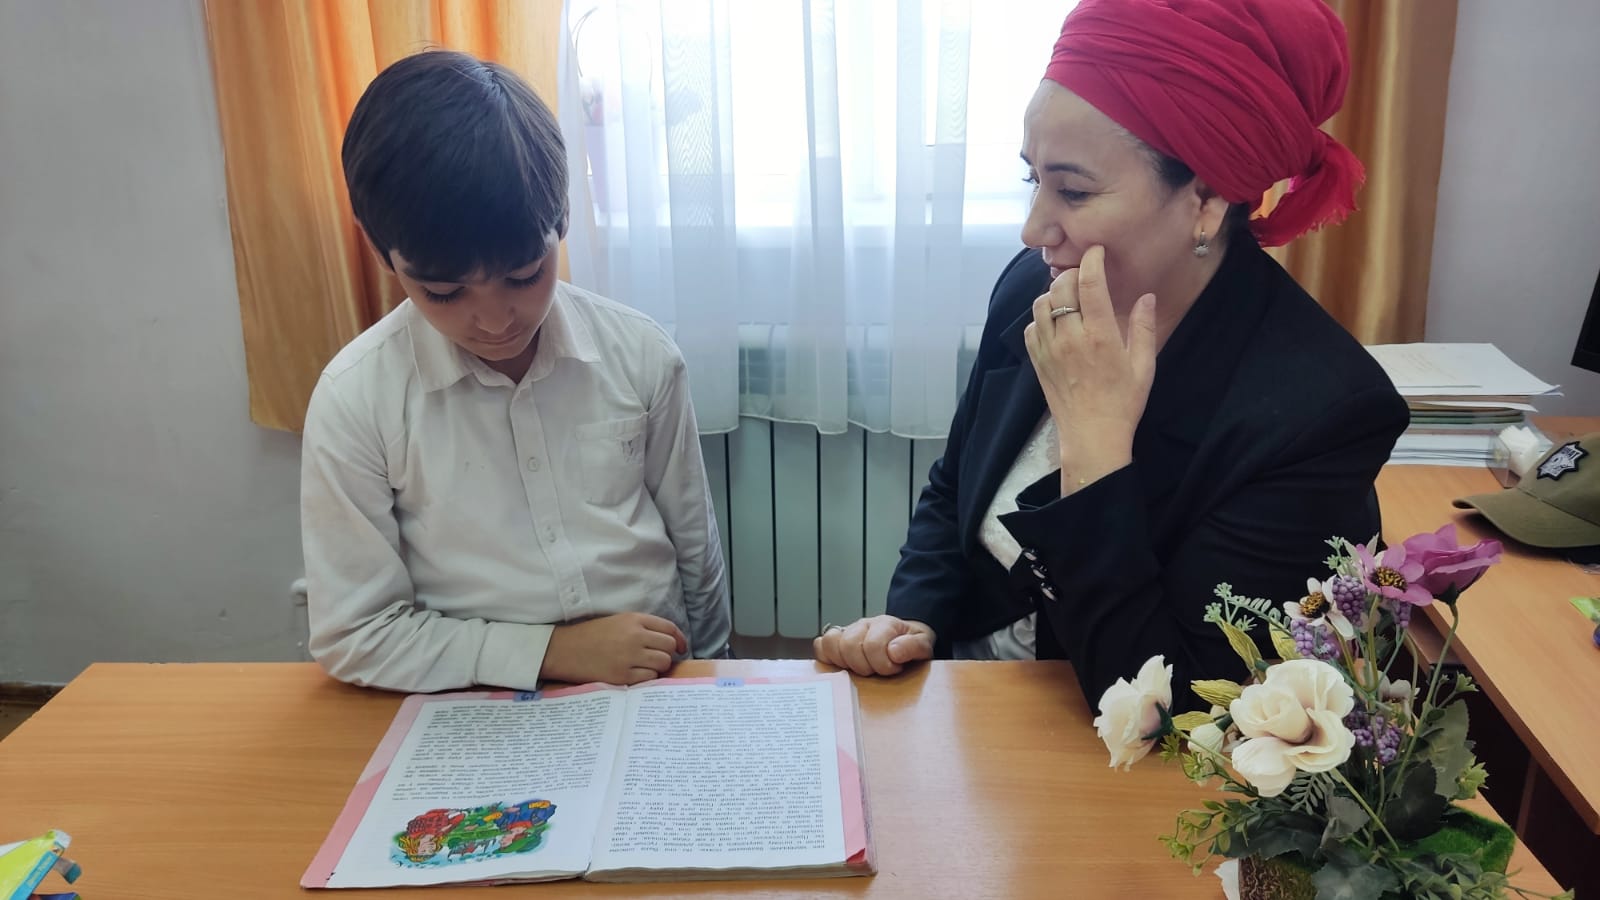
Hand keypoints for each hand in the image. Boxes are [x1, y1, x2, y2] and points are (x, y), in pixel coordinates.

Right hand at [541, 613, 687, 684]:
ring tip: (646, 667)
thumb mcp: (618, 621)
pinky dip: (648, 677)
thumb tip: (668, 642)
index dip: (680, 639)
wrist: (565, 650)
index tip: (681, 647)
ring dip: (659, 667)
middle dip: (669, 653)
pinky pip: (650, 678)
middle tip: (659, 658)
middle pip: (669, 646)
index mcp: (634, 620)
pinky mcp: (623, 675)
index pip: (669, 628)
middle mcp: (635, 636)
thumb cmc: (591, 635)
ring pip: (662, 663)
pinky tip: (637, 674)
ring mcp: (630, 657)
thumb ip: (642, 627)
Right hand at [812, 615, 934, 675]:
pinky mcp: (837, 641)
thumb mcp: (923, 643)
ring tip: (861, 668)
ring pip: (830, 642)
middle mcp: (862, 625)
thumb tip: (894, 652)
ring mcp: (848, 632)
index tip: (895, 668)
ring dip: (845, 662)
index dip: (884, 664)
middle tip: (878, 671)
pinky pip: (821, 645)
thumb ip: (913, 647)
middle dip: (864, 666)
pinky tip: (844, 666)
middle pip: (848, 645)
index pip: (873, 645)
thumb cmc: (911, 642)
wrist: (906, 635)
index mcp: (884, 624)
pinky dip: (828, 658)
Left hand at [1023, 245, 1156, 489]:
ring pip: (1041, 304)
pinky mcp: (1038, 361)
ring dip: (1054, 294)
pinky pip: (1031, 327)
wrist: (1092, 437)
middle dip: (1072, 274)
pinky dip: (1041, 318)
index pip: (1090, 284)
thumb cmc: (1123, 403)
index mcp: (1099, 336)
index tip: (1095, 251)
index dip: (1091, 260)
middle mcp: (1070, 339)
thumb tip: (1145, 297)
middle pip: (1060, 287)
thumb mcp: (1143, 366)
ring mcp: (1049, 350)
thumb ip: (1143, 328)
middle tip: (1085, 277)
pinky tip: (1057, 323)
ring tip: (1070, 299)